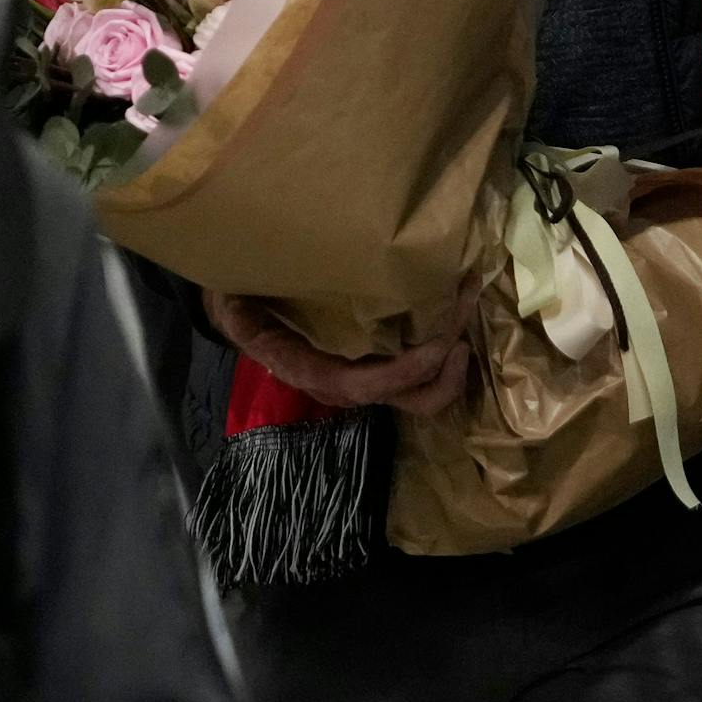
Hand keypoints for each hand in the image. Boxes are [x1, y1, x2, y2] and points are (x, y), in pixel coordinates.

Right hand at [203, 281, 477, 418]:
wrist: (241, 309)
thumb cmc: (241, 301)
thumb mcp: (234, 305)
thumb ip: (242, 312)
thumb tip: (240, 303)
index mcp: (313, 372)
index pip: (366, 387)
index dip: (406, 373)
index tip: (438, 344)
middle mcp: (347, 381)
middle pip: (410, 400)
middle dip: (446, 367)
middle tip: (464, 310)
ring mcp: (366, 372)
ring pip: (422, 389)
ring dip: (452, 355)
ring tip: (467, 301)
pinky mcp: (377, 358)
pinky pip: (419, 366)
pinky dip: (443, 343)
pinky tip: (453, 302)